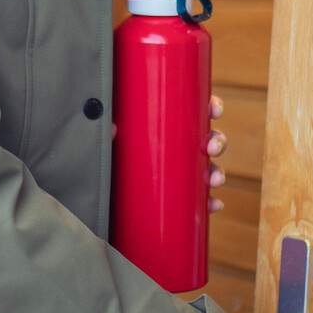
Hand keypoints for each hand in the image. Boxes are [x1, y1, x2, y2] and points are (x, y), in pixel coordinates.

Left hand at [108, 96, 227, 214]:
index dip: (211, 107)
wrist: (95, 189)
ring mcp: (177, 171)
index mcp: (164, 125)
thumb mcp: (103, 140)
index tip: (214, 111)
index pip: (194, 110)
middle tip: (211, 148)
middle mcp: (175, 145)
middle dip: (217, 141)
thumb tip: (113, 128)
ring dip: (218, 172)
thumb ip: (106, 131)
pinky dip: (210, 202)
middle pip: (206, 138)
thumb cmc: (103, 155)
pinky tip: (214, 206)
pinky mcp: (175, 194)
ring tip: (214, 180)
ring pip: (208, 167)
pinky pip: (199, 197)